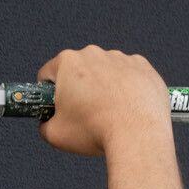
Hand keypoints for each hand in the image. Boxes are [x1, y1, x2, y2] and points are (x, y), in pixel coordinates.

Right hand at [37, 45, 171, 156]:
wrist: (137, 135)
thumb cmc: (94, 132)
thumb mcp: (53, 134)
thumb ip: (44, 123)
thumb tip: (48, 122)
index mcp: (68, 62)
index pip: (47, 74)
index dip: (47, 93)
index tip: (55, 106)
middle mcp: (95, 54)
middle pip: (77, 70)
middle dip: (77, 88)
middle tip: (82, 113)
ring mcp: (122, 58)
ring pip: (104, 72)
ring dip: (102, 86)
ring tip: (108, 112)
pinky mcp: (144, 68)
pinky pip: (128, 75)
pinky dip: (125, 88)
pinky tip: (126, 107)